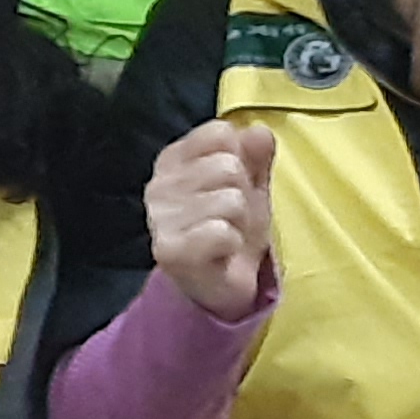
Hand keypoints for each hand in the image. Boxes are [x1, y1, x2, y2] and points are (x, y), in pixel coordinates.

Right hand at [145, 118, 280, 324]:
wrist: (220, 286)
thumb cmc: (233, 228)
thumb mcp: (252, 186)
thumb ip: (255, 155)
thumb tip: (260, 132)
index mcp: (173, 159)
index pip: (220, 132)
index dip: (241, 158)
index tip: (233, 185)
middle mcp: (159, 184)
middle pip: (228, 165)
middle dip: (243, 194)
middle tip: (232, 218)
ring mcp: (159, 217)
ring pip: (230, 199)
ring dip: (240, 222)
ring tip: (227, 236)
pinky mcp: (168, 249)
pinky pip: (221, 231)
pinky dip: (232, 244)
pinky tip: (221, 253)